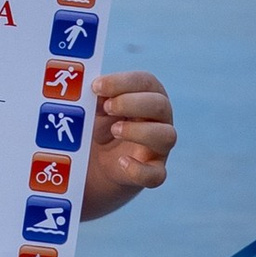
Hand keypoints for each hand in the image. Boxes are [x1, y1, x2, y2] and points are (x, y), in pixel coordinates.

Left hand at [82, 68, 175, 215]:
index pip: (146, 82)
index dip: (122, 82)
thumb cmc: (103, 123)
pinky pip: (157, 174)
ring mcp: (160, 147)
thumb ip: (96, 98)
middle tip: (107, 107)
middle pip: (161, 105)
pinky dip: (139, 169)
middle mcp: (160, 120)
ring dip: (139, 131)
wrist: (100, 160)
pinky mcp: (153, 171)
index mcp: (148, 96)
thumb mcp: (97, 108)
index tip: (96, 87)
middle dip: (132, 103)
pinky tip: (121, 162)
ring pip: (167, 136)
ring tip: (114, 130)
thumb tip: (88, 91)